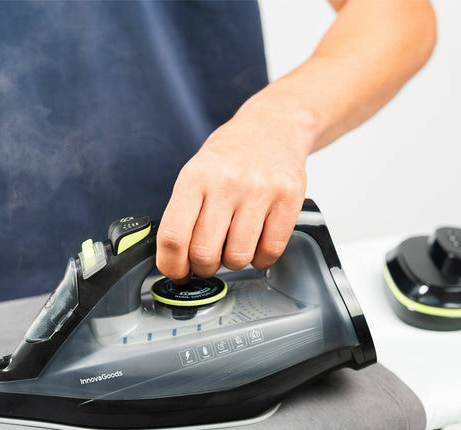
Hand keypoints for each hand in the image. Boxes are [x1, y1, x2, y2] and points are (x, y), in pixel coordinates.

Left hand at [156, 82, 313, 282]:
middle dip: (203, 268)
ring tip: (233, 244)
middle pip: (205, 253)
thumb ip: (182, 214)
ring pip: (238, 257)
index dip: (171, 265)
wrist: (273, 127)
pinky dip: (260, 259)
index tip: (177, 273)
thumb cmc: (230, 157)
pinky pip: (270, 252)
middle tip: (207, 261)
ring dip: (233, 262)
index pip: (173, 236)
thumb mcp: (195, 173)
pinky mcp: (288, 200)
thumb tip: (174, 261)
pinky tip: (256, 243)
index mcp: (195, 177)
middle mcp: (226, 183)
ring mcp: (260, 191)